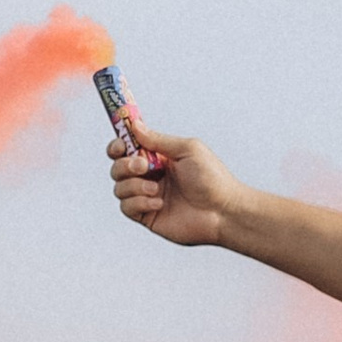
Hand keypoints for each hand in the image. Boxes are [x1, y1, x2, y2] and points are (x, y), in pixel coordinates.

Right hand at [107, 124, 245, 248]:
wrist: (223, 211)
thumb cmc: (212, 179)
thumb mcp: (187, 150)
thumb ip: (158, 140)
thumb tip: (134, 125)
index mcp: (159, 158)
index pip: (127, 149)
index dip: (118, 146)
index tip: (120, 146)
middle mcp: (151, 176)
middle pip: (117, 167)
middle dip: (125, 165)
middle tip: (143, 167)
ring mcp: (147, 197)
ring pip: (119, 187)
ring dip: (134, 186)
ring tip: (156, 190)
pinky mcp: (147, 216)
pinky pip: (126, 207)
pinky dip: (139, 203)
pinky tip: (159, 204)